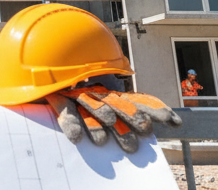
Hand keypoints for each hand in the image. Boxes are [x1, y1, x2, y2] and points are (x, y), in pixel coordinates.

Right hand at [45, 86, 180, 152]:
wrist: (42, 80)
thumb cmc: (76, 104)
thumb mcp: (103, 112)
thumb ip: (124, 121)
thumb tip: (153, 130)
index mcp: (113, 97)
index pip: (139, 101)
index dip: (156, 109)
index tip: (175, 121)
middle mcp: (99, 94)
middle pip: (119, 103)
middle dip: (132, 115)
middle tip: (142, 130)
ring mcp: (78, 96)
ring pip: (93, 105)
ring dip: (100, 119)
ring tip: (105, 139)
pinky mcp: (57, 98)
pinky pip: (65, 111)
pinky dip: (72, 123)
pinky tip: (78, 138)